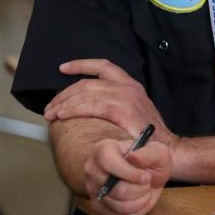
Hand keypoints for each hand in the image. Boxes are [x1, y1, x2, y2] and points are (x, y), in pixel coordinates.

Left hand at [44, 59, 176, 147]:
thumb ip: (116, 103)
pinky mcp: (121, 110)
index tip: (63, 68)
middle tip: (51, 105)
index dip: (81, 64)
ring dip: (64, 103)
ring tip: (51, 113)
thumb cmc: (148, 135)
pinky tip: (62, 116)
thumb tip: (89, 106)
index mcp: (131, 85)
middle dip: (64, 93)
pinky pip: (89, 106)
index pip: (104, 66)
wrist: (164, 149)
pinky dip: (72, 110)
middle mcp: (128, 87)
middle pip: (88, 82)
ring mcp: (125, 97)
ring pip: (85, 93)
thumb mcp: (134, 111)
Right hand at [84, 138, 172, 214]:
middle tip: (147, 182)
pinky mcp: (98, 206)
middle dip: (140, 189)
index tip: (146, 176)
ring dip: (140, 200)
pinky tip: (139, 199)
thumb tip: (132, 157)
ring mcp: (93, 189)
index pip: (109, 163)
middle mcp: (93, 169)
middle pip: (116, 189)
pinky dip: (134, 211)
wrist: (151, 175)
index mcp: (103, 149)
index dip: (130, 174)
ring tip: (144, 190)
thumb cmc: (152, 160)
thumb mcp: (158, 151)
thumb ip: (147, 153)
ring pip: (119, 205)